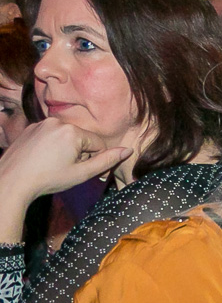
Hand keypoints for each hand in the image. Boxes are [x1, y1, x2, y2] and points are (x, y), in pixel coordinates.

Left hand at [0, 118, 129, 202]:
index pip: (98, 144)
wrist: (12, 181)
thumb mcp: (82, 174)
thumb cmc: (48, 179)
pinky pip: (51, 134)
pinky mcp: (31, 128)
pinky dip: (51, 145)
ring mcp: (42, 123)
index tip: (83, 171)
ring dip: (66, 149)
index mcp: (73, 132)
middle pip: (82, 138)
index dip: (94, 159)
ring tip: (53, 165)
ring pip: (66, 136)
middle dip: (80, 153)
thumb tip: (128, 150)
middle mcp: (58, 122)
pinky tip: (43, 159)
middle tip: (67, 170)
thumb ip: (107, 161)